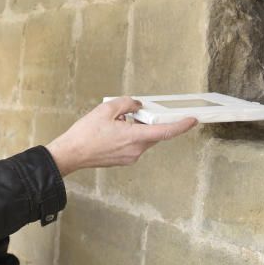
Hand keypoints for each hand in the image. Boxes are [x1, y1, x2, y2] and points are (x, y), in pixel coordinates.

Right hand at [46, 96, 197, 175]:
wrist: (71, 154)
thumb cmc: (85, 134)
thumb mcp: (105, 109)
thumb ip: (126, 104)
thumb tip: (136, 105)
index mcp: (134, 137)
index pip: (165, 131)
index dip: (180, 126)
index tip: (192, 120)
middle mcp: (136, 150)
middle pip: (153, 135)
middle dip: (148, 122)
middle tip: (135, 112)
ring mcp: (130, 157)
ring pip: (143, 140)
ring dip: (136, 129)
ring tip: (116, 122)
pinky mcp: (123, 160)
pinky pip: (134, 145)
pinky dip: (129, 136)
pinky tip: (112, 131)